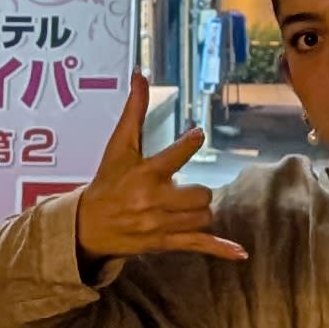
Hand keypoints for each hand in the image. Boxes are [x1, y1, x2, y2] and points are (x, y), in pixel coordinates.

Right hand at [74, 88, 249, 268]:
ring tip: (183, 207)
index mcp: (145, 173)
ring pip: (204, 216)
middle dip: (196, 191)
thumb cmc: (108, 181)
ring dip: (200, 210)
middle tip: (180, 189)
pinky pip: (199, 245)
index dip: (188, 144)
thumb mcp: (118, 146)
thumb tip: (140, 74)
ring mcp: (161, 224)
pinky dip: (220, 248)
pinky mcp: (165, 243)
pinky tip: (241, 253)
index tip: (197, 135)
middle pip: (201, 193)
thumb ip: (134, 110)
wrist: (88, 225)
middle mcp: (154, 200)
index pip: (174, 156)